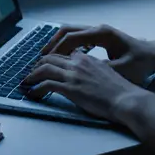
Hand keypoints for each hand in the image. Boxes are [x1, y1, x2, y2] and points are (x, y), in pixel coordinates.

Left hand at [21, 51, 148, 122]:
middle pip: (50, 58)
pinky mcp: (70, 88)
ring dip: (32, 75)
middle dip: (38, 65)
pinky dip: (36, 88)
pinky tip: (32, 93)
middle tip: (32, 73)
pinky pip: (46, 85)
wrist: (127, 99)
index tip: (46, 66)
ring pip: (44, 68)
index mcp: (87, 59)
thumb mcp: (107, 74)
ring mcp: (74, 75)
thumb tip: (86, 78)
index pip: (64, 54)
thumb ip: (94, 72)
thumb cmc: (121, 91)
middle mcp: (78, 63)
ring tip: (27, 82)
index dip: (52, 60)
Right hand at [40, 24, 154, 86]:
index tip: (44, 60)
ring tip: (47, 57)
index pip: (71, 37)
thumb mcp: (121, 69)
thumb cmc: (141, 63)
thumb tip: (78, 73)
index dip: (56, 49)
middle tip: (40, 57)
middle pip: (68, 30)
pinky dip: (68, 45)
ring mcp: (99, 31)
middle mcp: (98, 29)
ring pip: (72, 32)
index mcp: (102, 34)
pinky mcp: (101, 37)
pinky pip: (79, 37)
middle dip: (52, 43)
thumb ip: (100, 70)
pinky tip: (64, 58)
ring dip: (59, 43)